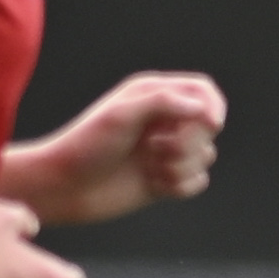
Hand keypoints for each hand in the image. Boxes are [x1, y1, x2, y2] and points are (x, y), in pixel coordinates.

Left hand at [1, 71, 225, 225]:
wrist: (65, 187)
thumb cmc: (87, 145)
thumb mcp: (123, 114)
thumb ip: (164, 103)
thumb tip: (203, 109)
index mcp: (154, 95)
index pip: (204, 91)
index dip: (213, 106)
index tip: (210, 123)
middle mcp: (163, 121)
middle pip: (207, 127)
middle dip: (188, 142)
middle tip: (153, 148)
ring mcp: (165, 152)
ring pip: (205, 156)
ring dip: (180, 166)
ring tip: (148, 167)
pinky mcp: (165, 180)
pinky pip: (196, 183)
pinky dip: (179, 187)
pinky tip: (151, 185)